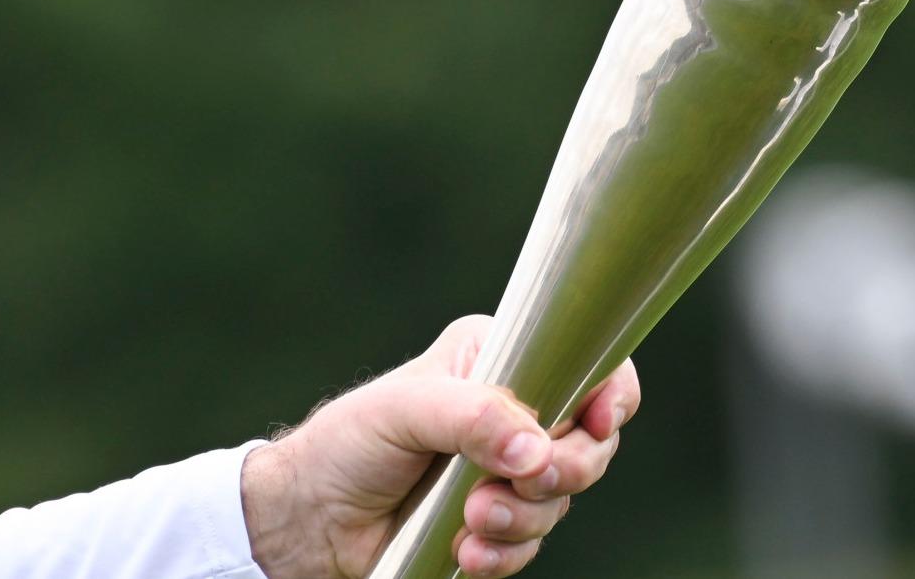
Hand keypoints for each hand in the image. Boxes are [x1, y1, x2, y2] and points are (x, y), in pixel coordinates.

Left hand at [241, 314, 642, 578]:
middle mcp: (516, 414)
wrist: (304, 523)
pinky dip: (506, 553)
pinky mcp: (494, 525)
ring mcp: (507, 473)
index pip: (588, 366)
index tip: (596, 423)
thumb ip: (474, 417)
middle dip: (565, 469)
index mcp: (503, 360)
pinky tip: (466, 552)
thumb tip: (537, 452)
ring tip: (470, 520)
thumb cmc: (346, 444)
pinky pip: (531, 544)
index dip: (610, 394)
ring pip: (561, 499)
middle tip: (525, 482)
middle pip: (590, 441)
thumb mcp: (406, 408)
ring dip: (523, 517)